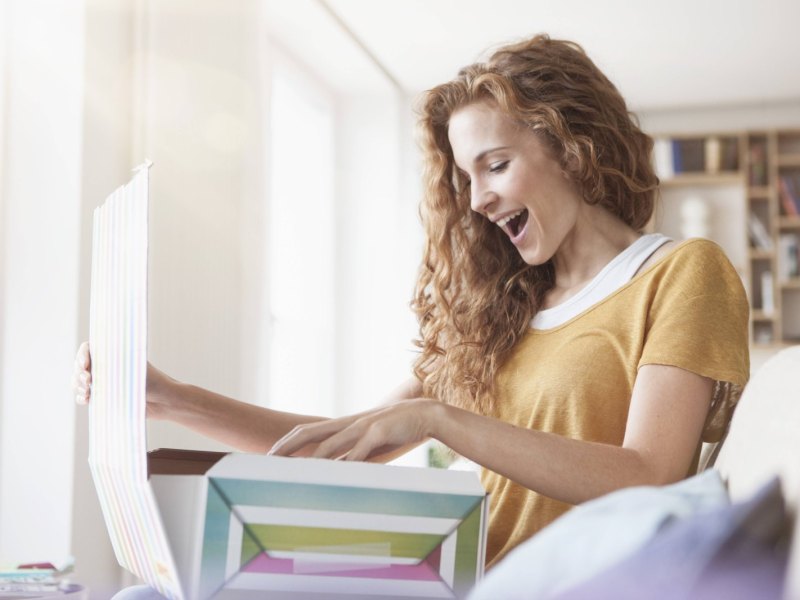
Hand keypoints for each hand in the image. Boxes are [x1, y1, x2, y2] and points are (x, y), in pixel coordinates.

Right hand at [70, 341, 173, 419]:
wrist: (162, 402)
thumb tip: (99, 350)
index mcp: (112, 354)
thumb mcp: (134, 366)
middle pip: (79, 366)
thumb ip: (116, 360)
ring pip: (78, 381)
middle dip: (79, 373)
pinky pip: (83, 396)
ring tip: (87, 390)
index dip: (82, 356)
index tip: (85, 364)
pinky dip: (81, 397)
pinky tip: (86, 399)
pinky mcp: (103, 397)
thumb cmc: (152, 380)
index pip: (88, 349)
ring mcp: (102, 382)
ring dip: (78, 385)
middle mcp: (105, 367)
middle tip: (89, 380)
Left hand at [268, 399, 440, 461]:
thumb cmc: (396, 431)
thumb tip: (334, 472)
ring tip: (294, 473)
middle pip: (310, 433)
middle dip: (287, 447)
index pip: (307, 431)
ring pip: (331, 444)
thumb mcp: (369, 443)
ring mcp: (363, 426)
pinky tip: (337, 475)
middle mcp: (348, 423)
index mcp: (344, 425)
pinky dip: (347, 464)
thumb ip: (351, 455)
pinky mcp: (379, 433)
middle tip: (268, 461)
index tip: (269, 456)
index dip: (287, 442)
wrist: (425, 414)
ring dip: (311, 460)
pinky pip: (359, 452)